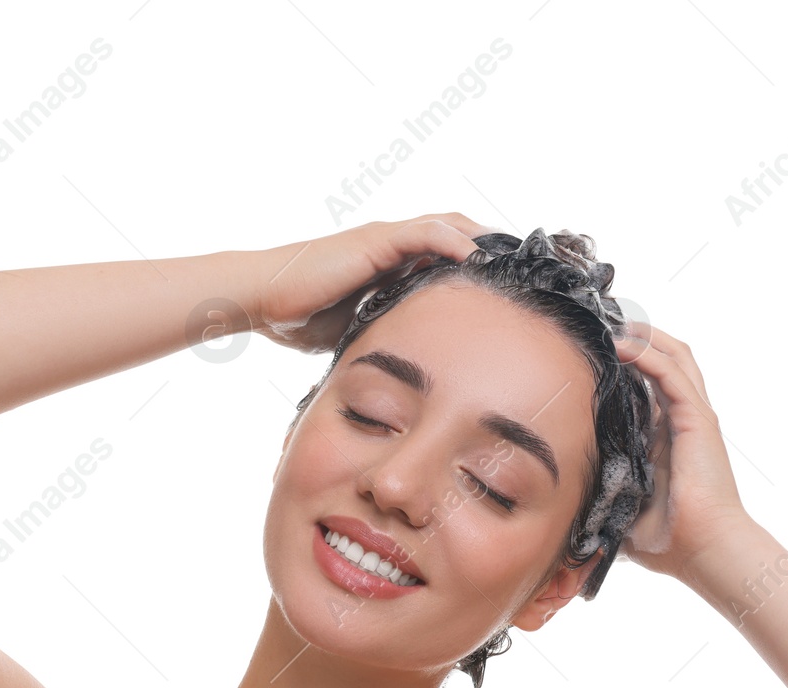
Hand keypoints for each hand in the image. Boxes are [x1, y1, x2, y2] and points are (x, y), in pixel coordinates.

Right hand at [246, 213, 492, 353]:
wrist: (262, 298)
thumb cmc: (297, 316)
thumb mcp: (353, 328)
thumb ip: (381, 329)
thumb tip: (404, 360)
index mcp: (387, 264)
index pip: (442, 254)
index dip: (475, 263)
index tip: (505, 284)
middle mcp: (390, 246)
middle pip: (454, 234)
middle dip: (490, 246)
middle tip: (525, 267)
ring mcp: (383, 240)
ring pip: (447, 226)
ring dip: (483, 238)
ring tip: (514, 256)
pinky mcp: (374, 241)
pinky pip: (424, 234)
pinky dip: (454, 241)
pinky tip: (478, 257)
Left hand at [615, 323, 757, 583]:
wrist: (704, 552)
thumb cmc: (667, 540)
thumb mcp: (619, 506)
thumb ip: (595, 492)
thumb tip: (555, 501)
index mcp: (664, 436)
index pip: (647, 382)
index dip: (624, 361)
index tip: (589, 349)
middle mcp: (681, 419)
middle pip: (664, 358)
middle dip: (635, 335)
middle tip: (599, 323)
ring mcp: (692, 416)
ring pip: (673, 355)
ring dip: (642, 334)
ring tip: (610, 322)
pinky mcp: (697, 419)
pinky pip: (671, 372)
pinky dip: (647, 352)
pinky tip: (620, 344)